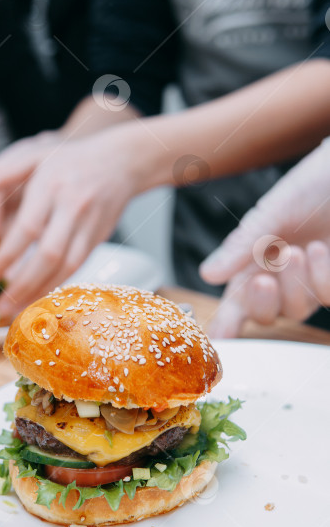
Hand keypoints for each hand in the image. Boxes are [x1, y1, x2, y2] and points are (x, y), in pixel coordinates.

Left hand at [0, 129, 140, 316]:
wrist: (121, 161)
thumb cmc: (71, 159)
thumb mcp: (35, 156)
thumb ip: (0, 174)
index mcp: (50, 187)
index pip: (26, 229)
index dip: (6, 257)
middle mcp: (71, 207)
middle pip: (48, 254)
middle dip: (23, 284)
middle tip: (0, 307)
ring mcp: (88, 225)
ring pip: (65, 266)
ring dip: (40, 291)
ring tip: (17, 310)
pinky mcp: (98, 238)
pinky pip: (77, 267)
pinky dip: (57, 284)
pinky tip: (39, 296)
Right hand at [200, 139, 329, 335]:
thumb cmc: (309, 186)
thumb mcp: (270, 212)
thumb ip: (240, 246)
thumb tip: (208, 274)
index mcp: (253, 262)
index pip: (234, 303)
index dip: (225, 326)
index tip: (216, 341)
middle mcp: (279, 277)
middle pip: (264, 315)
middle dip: (261, 302)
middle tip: (263, 280)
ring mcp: (308, 281)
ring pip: (296, 310)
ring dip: (293, 285)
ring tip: (293, 251)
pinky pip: (326, 297)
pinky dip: (320, 277)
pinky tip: (317, 250)